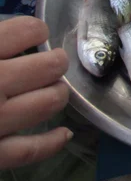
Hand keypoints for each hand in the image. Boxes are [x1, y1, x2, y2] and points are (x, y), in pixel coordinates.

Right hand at [0, 17, 70, 168]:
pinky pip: (30, 150)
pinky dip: (52, 142)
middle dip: (54, 63)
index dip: (35, 30)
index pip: (28, 30)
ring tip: (51, 90)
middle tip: (50, 64)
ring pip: (49, 102)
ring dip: (56, 94)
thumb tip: (15, 32)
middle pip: (50, 66)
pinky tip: (64, 134)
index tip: (33, 35)